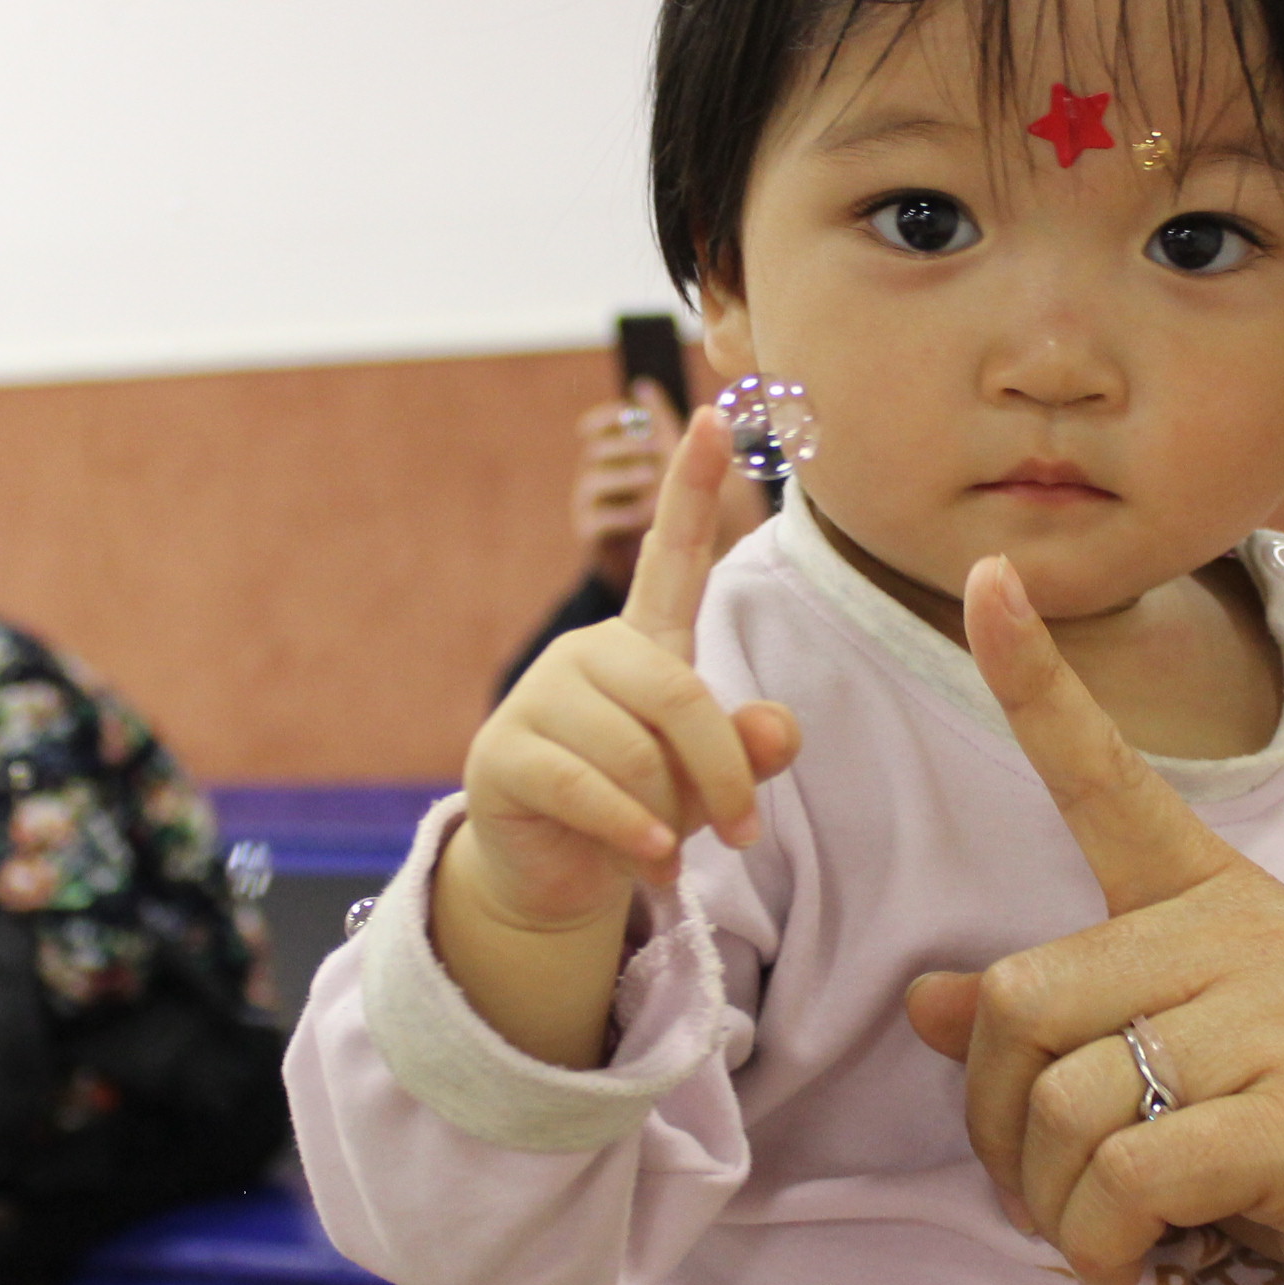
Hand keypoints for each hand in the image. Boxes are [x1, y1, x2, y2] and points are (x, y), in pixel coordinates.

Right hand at [439, 410, 801, 1061]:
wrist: (552, 870)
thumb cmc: (641, 809)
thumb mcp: (708, 782)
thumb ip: (749, 751)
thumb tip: (778, 729)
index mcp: (643, 644)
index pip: (672, 555)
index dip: (691, 487)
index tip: (713, 414)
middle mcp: (588, 654)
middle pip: (678, 694)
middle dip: (723, 770)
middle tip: (747, 833)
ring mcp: (539, 697)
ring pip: (634, 750)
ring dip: (667, 816)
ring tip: (665, 850)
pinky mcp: (505, 752)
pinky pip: (588, 786)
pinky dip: (632, 832)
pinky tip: (650, 862)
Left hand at [905, 556, 1283, 1284]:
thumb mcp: (1192, 1075)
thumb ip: (1072, 1028)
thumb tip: (927, 1004)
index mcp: (1224, 906)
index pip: (1109, 780)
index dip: (1037, 682)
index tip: (984, 579)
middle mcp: (1256, 939)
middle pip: (1025, 1001)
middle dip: (996, 1124)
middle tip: (1035, 1193)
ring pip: (1066, 1100)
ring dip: (1051, 1202)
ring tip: (1097, 1238)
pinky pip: (1129, 1171)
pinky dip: (1102, 1238)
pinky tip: (1131, 1265)